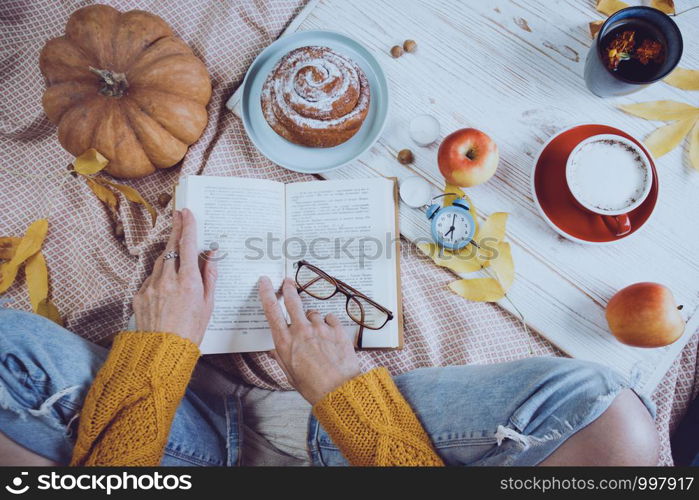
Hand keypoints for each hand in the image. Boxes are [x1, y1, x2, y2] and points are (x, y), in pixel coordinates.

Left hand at [133, 209, 216, 345]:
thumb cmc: (190, 331)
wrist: (163, 351)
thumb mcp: (208, 304)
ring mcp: (151, 286)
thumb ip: (209, 277)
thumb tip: (210, 256)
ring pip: (160, 261)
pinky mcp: (139, 295)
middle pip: (171, 247)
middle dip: (176, 229)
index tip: (187, 214)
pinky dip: (159, 276)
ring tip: (175, 250)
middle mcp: (168, 280)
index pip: (187, 245)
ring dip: (168, 253)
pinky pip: (151, 278)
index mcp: (188, 282)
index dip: (188, 227)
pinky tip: (166, 284)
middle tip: (178, 215)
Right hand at [258, 276, 361, 404]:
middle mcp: (301, 331)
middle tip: (288, 282)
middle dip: (289, 288)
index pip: (272, 311)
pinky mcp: (337, 329)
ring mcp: (320, 328)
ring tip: (317, 336)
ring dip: (313, 320)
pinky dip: (328, 325)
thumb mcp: (290, 374)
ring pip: (313, 313)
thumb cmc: (313, 386)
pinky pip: (330, 319)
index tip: (265, 282)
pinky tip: (329, 337)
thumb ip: (281, 357)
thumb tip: (274, 349)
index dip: (266, 293)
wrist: (339, 390)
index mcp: (285, 342)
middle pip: (292, 301)